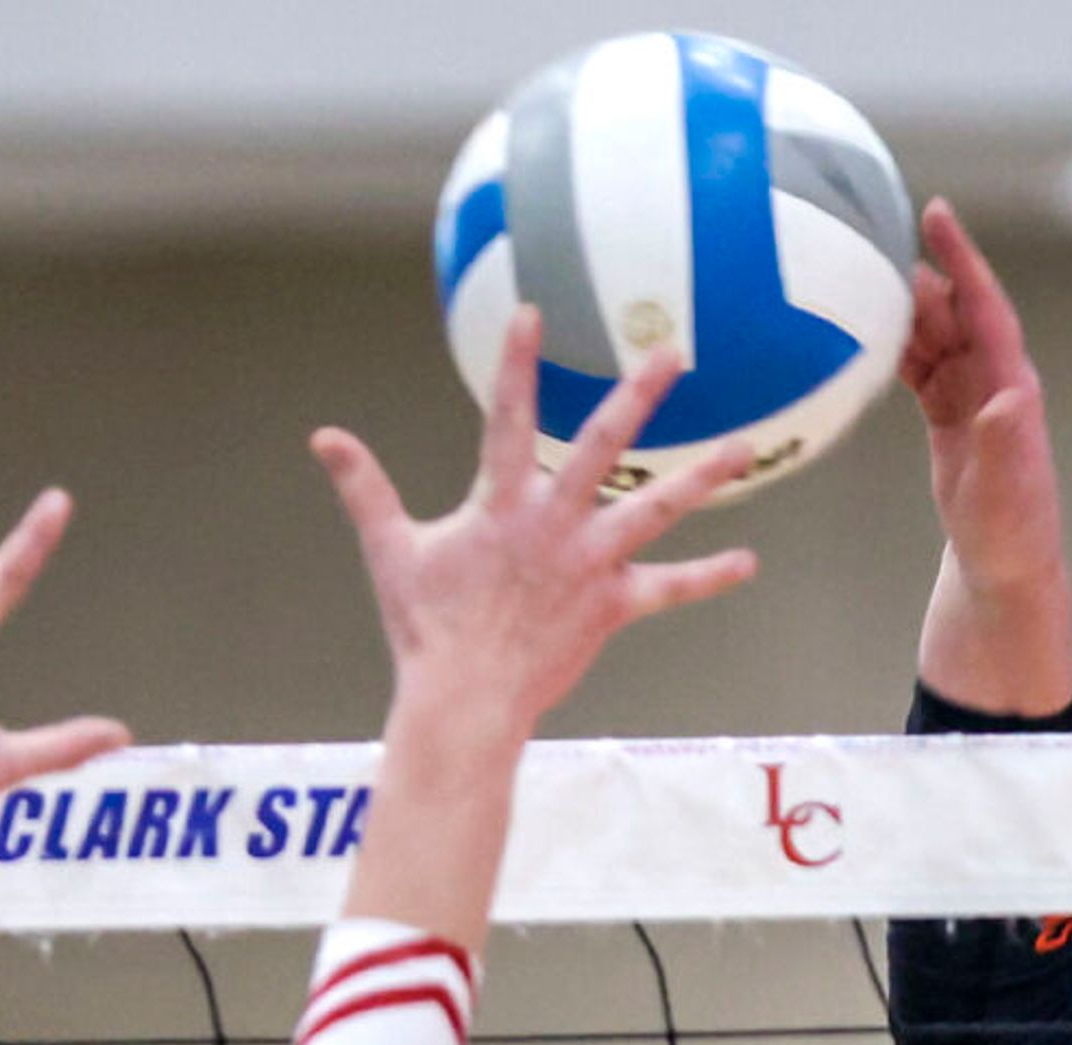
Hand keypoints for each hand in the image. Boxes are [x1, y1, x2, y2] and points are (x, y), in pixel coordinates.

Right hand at [312, 308, 758, 744]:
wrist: (464, 702)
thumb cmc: (426, 629)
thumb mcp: (391, 552)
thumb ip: (365, 488)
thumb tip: (323, 437)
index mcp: (501, 505)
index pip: (508, 418)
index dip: (519, 365)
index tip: (534, 314)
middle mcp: (553, 524)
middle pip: (604, 447)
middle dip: (639, 396)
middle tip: (674, 354)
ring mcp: (589, 564)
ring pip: (655, 510)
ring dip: (701, 476)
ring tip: (743, 445)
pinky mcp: (611, 606)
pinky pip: (668, 590)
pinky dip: (708, 578)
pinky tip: (748, 562)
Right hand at [903, 202, 1071, 712]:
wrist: (1004, 571)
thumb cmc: (1011, 537)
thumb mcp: (1007, 494)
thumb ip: (1005, 443)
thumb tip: (1005, 397)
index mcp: (1010, 388)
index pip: (985, 309)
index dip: (963, 261)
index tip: (937, 217)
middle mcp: (994, 383)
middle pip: (955, 314)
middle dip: (920, 279)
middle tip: (873, 254)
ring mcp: (972, 398)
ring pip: (936, 337)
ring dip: (904, 313)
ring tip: (862, 290)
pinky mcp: (951, 418)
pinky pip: (922, 368)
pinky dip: (897, 350)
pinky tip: (867, 341)